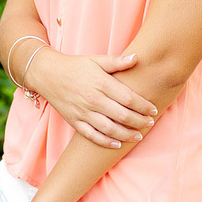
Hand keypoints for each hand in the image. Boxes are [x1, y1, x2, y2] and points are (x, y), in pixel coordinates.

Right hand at [27, 49, 157, 147]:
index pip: (128, 98)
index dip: (143, 105)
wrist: (48, 74)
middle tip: (150, 123)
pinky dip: (106, 142)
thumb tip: (137, 58)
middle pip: (122, 115)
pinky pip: (92, 136)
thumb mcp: (96, 60)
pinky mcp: (74, 121)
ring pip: (109, 129)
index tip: (154, 109)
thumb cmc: (75, 66)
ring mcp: (83, 112)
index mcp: (101, 83)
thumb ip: (117, 61)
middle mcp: (93, 100)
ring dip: (126, 134)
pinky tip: (117, 144)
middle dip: (139, 121)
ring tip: (138, 136)